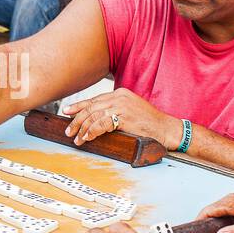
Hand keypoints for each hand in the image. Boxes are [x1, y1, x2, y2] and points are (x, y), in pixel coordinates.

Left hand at [61, 87, 181, 147]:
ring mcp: (122, 106)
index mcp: (120, 94)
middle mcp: (119, 97)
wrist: (166, 129)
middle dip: (77, 119)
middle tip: (69, 130)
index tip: (67, 111)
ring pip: (94, 116)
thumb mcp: (130, 112)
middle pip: (91, 107)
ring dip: (82, 128)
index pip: (94, 99)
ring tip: (77, 138)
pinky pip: (101, 124)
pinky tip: (87, 138)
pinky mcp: (124, 117)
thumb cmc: (149, 124)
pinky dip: (91, 131)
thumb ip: (115, 111)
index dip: (78, 106)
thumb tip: (96, 120)